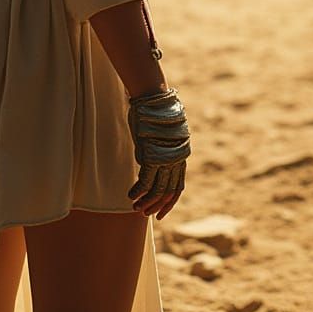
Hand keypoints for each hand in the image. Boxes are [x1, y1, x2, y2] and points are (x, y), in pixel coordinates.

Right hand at [127, 88, 189, 219]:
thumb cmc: (156, 113)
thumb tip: (156, 155)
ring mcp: (165, 157)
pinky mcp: (152, 154)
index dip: (169, 203)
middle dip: (156, 206)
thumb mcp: (163, 133)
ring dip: (145, 202)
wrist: (154, 97)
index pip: (178, 187)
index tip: (159, 214)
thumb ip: (163, 147)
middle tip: (144, 213)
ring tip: (135, 208)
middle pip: (168, 191)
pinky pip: (146, 181)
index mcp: (181, 154)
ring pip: (157, 190)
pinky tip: (130, 196)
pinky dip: (138, 192)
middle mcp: (176, 158)